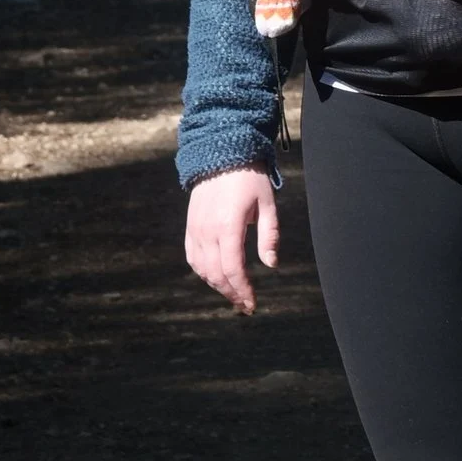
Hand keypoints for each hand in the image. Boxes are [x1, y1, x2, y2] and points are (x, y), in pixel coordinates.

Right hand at [184, 165, 278, 314]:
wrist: (221, 154)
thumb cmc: (250, 178)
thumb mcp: (267, 204)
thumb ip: (269, 235)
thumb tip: (271, 264)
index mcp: (229, 225)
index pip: (233, 269)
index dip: (243, 290)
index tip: (252, 303)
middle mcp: (208, 230)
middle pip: (216, 274)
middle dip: (232, 293)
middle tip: (246, 305)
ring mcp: (196, 229)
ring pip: (202, 269)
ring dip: (217, 285)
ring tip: (233, 294)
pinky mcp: (190, 226)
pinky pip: (192, 257)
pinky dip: (202, 272)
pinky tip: (214, 278)